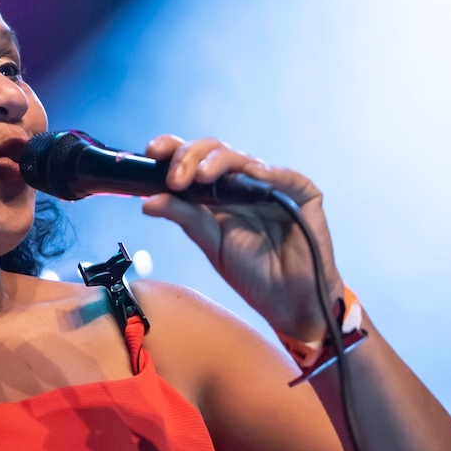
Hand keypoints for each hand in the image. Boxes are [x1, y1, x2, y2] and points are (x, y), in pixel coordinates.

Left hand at [140, 135, 342, 341]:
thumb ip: (184, 218)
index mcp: (217, 191)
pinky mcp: (301, 193)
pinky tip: (251, 174)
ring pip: (241, 158)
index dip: (172, 149)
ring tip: (201, 177)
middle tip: (176, 178)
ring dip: (217, 162)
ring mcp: (271, 184)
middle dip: (189, 156)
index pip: (192, 159)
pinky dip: (267, 172)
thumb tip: (148, 202)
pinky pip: (285, 176)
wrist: (289, 300)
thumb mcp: (211, 244)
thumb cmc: (252, 272)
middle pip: (212, 151)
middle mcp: (242, 182)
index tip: (151, 153)